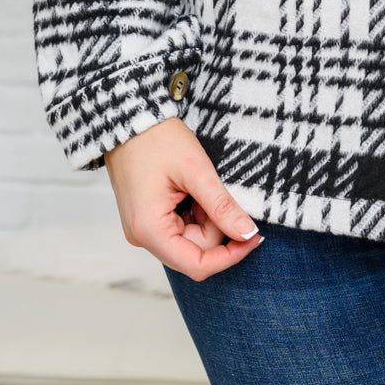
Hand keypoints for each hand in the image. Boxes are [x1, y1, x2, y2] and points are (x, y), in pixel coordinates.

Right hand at [104, 116, 262, 281]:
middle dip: (215, 225)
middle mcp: (143, 236)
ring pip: (191, 239)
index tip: (254, 237)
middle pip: (195, 251)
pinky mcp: (149, 218)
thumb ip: (222, 206)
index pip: (196, 265)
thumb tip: (247, 233)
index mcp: (149, 230)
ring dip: (205, 216)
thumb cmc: (156, 139)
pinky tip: (191, 187)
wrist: (130, 118)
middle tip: (213, 188)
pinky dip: (195, 211)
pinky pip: (181, 227)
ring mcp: (144, 228)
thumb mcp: (196, 170)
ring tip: (198, 183)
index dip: (230, 256)